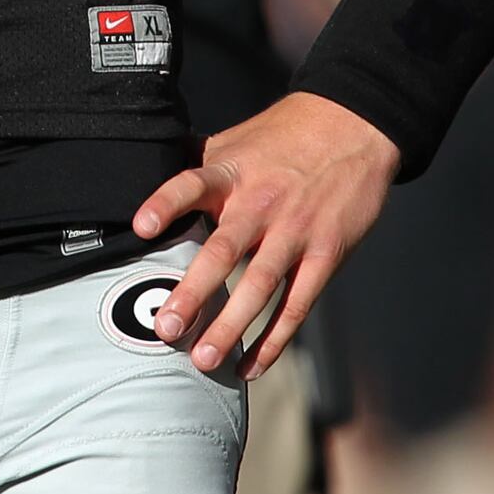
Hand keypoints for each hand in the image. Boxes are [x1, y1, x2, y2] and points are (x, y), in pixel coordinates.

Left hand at [131, 94, 401, 378]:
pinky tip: (251, 366)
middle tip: (166, 329)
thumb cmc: (282, 138)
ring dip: (232, 327)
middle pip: (224, 249)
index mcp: (231, 171)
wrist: (352, 127)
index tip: (140, 227)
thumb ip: (195, 161)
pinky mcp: (326, 253)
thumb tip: (144, 166)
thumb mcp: (234, 141)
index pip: (191, 184)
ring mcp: (295, 231)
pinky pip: (298, 304)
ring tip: (204, 360)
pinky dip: (275, 339)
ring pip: (261, 285)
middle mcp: (261, 202)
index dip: (165, 204)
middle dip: (194, 292)